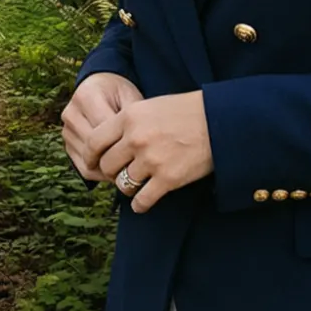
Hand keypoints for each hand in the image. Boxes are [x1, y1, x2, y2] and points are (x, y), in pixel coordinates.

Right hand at [62, 71, 142, 181]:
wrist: (100, 88)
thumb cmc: (119, 93)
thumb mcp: (130, 96)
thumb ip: (133, 117)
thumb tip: (141, 145)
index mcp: (86, 96)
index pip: (105, 129)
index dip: (125, 144)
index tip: (143, 153)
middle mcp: (71, 113)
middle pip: (94, 147)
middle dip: (117, 159)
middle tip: (138, 168)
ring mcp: (66, 130)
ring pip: (88, 161)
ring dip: (109, 169)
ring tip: (129, 171)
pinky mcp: (66, 144)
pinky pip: (82, 168)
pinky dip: (100, 174)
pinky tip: (116, 171)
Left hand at [89, 91, 213, 214]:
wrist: (220, 120)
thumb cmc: (188, 110)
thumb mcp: (152, 106)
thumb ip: (129, 122)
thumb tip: (110, 142)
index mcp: (129, 117)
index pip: (93, 142)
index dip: (90, 156)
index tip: (91, 163)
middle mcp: (136, 138)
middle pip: (107, 166)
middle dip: (112, 172)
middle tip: (120, 173)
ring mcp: (151, 160)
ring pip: (123, 184)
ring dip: (128, 187)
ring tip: (137, 184)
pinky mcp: (167, 179)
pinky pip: (142, 200)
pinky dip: (140, 204)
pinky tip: (143, 202)